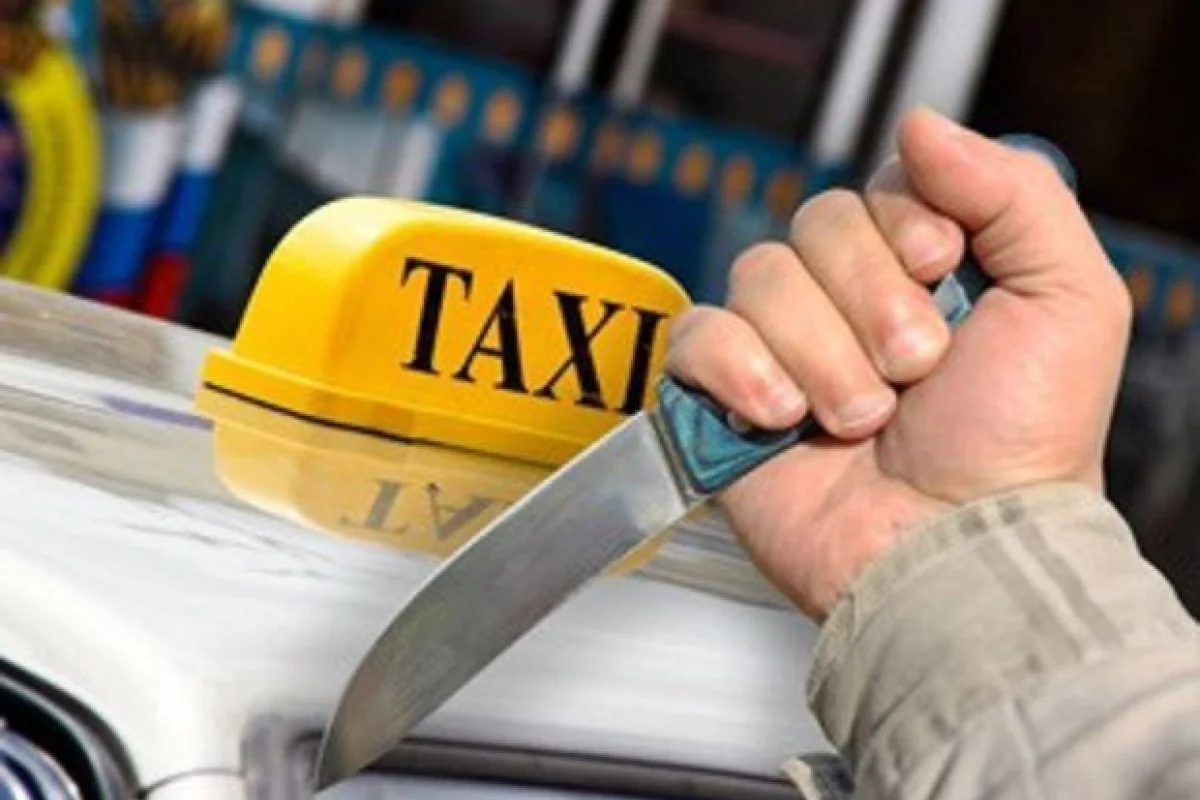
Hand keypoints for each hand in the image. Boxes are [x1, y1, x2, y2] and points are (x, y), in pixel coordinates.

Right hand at [666, 108, 1131, 619]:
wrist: (951, 553)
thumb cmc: (1019, 448)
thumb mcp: (1068, 302)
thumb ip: (1013, 192)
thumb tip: (918, 126)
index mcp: (924, 272)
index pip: (880, 186)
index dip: (902, 222)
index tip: (941, 269)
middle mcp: (849, 302)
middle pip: (815, 225)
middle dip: (871, 301)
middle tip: (914, 370)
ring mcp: (783, 347)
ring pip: (761, 277)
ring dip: (821, 354)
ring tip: (862, 419)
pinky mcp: (725, 396)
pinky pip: (695, 335)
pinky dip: (739, 370)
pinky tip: (781, 417)